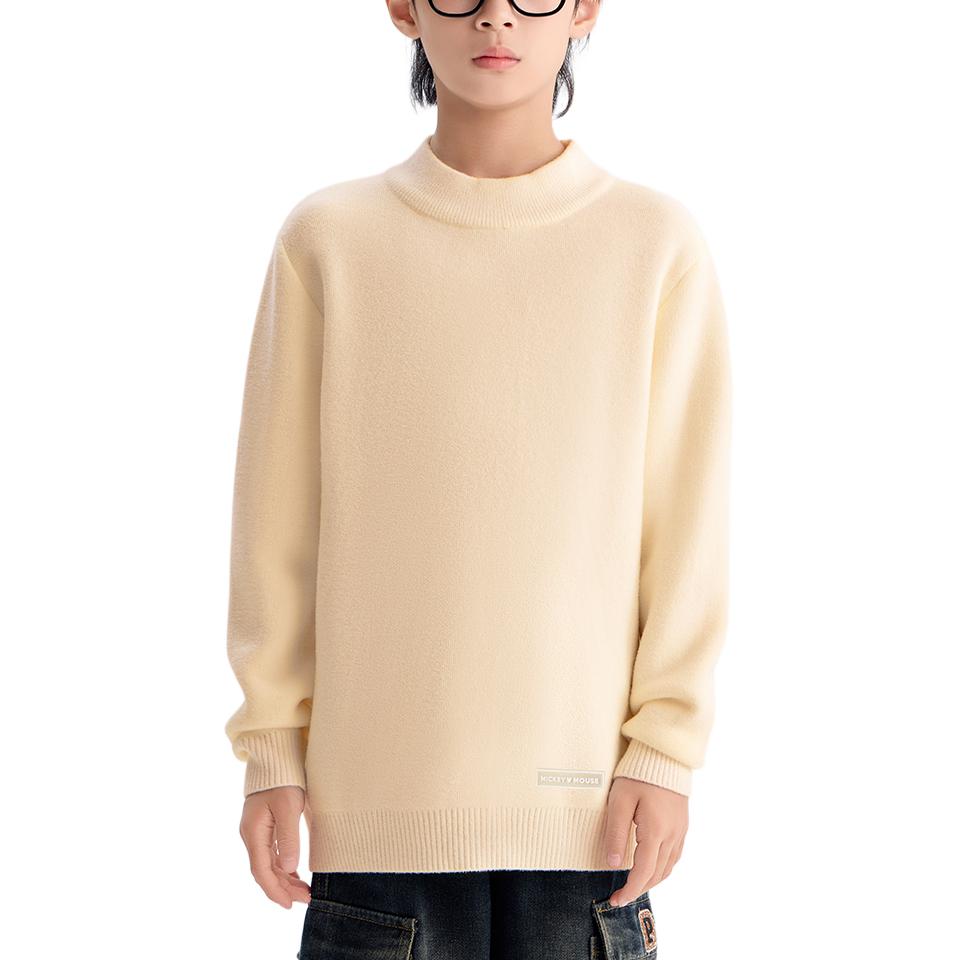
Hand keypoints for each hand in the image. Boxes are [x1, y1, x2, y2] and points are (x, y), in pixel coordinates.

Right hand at [238, 785, 311, 906]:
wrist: (275, 758)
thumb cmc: (284, 779)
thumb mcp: (289, 807)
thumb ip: (288, 838)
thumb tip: (288, 869)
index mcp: (254, 832)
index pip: (261, 871)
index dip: (275, 890)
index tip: (291, 905)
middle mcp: (251, 835)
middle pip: (264, 871)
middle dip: (283, 888)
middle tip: (306, 899)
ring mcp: (256, 831)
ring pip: (268, 864)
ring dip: (284, 880)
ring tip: (304, 892)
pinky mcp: (263, 827)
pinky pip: (271, 854)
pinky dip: (283, 867)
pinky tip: (295, 875)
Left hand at [603, 776, 687, 903]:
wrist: (664, 755)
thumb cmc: (638, 775)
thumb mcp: (619, 801)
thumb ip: (615, 833)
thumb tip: (611, 864)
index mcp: (656, 832)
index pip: (643, 872)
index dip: (629, 890)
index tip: (615, 900)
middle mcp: (672, 835)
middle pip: (657, 874)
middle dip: (639, 889)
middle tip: (620, 896)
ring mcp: (680, 831)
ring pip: (668, 868)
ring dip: (651, 880)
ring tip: (633, 884)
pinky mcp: (682, 824)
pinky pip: (674, 856)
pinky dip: (662, 868)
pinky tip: (651, 865)